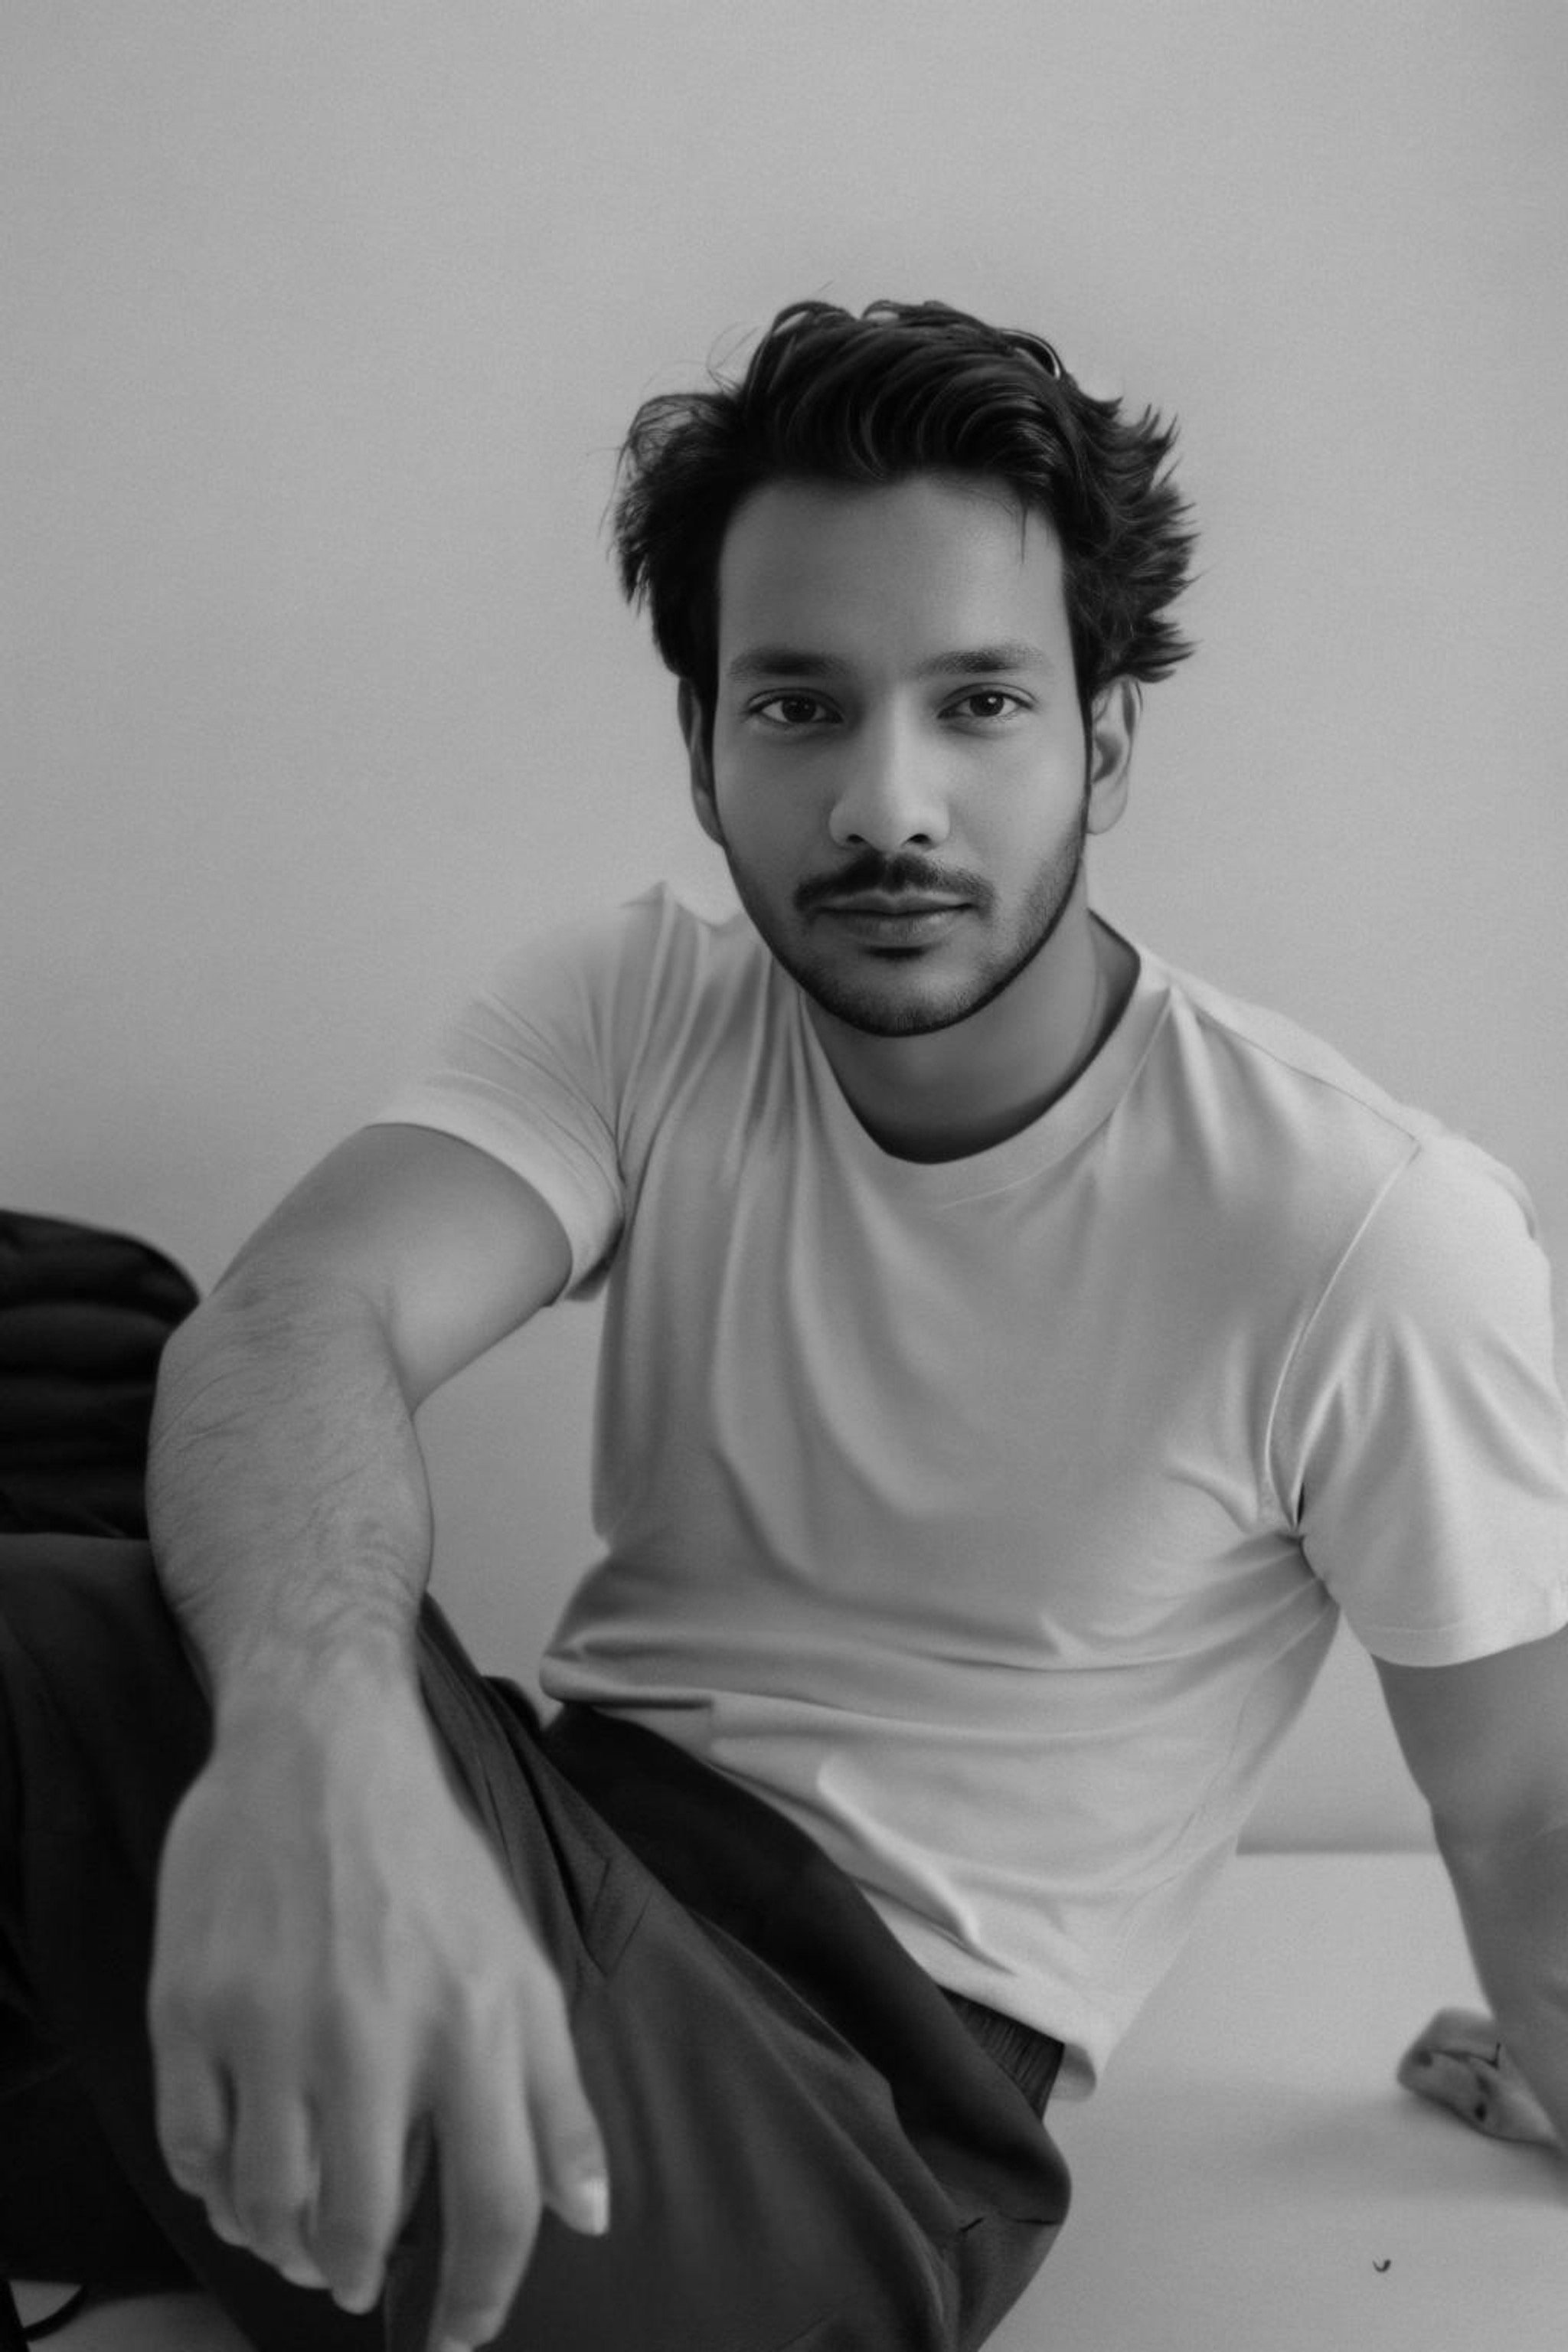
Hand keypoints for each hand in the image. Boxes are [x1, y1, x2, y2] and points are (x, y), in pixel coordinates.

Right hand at [148, 1673, 608, 2347]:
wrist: (320, 1752)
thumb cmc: (427, 1862)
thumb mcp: (520, 1963)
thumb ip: (557, 2096)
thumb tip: (588, 2216)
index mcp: (474, 2025)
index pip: (495, 2207)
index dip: (480, 2299)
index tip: (456, 2338)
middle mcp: (374, 2035)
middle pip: (365, 2228)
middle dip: (360, 2276)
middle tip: (356, 2278)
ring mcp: (273, 2025)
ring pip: (271, 2206)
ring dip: (286, 2246)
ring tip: (300, 2240)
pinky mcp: (193, 2009)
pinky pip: (194, 2153)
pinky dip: (216, 2192)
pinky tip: (240, 2183)